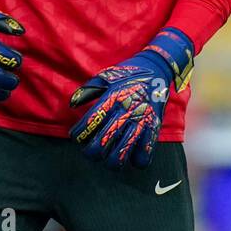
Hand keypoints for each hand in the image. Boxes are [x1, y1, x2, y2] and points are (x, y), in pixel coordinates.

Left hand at [69, 28, 193, 169]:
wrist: (158, 68)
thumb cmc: (128, 74)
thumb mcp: (105, 77)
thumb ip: (87, 91)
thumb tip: (72, 104)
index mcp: (112, 98)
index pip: (89, 123)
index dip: (78, 135)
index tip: (77, 137)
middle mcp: (126, 111)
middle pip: (102, 143)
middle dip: (91, 153)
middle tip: (90, 152)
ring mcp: (141, 121)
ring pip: (122, 152)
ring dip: (112, 161)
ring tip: (108, 159)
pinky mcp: (154, 128)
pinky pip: (145, 154)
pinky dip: (136, 161)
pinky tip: (131, 156)